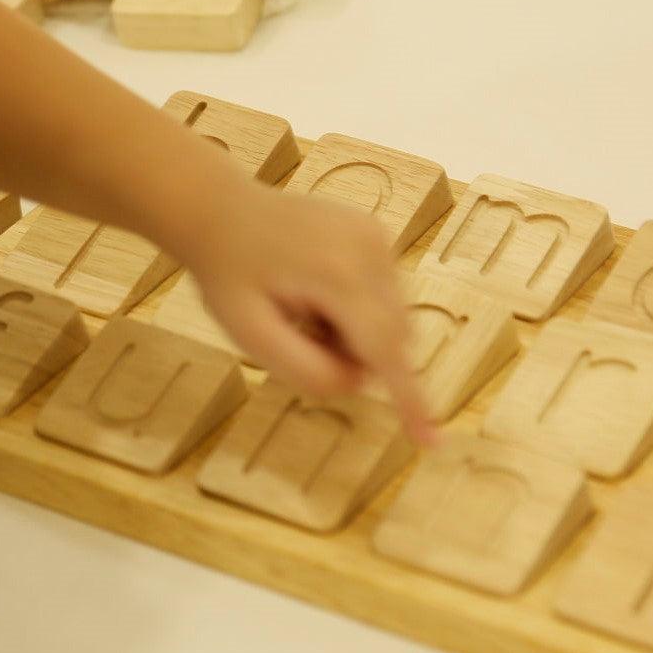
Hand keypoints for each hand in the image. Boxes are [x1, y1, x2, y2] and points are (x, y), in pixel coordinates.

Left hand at [182, 176, 436, 444]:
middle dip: (358, 355)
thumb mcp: (250, 336)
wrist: (221, 212)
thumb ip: (306, 369)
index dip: (409, 400)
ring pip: (393, 320)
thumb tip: (359, 384)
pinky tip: (320, 293)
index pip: (385, 352)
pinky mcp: (377, 234)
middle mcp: (370, 250)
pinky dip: (360, 310)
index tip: (431, 440)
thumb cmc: (228, 276)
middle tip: (301, 333)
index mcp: (338, 275)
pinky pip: (386, 295)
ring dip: (359, 333)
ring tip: (308, 310)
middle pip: (392, 339)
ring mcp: (378, 237)